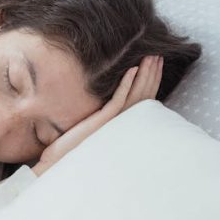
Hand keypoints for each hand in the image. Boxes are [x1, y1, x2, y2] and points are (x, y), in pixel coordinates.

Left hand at [31, 55, 162, 176]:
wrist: (60, 164)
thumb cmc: (73, 150)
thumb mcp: (94, 129)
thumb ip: (104, 118)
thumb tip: (108, 105)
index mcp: (123, 125)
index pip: (143, 99)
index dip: (151, 81)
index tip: (156, 64)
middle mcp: (124, 123)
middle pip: (144, 94)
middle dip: (152, 74)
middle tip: (159, 55)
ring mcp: (115, 122)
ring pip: (136, 94)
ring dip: (145, 74)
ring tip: (152, 57)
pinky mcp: (104, 120)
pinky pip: (118, 99)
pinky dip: (126, 84)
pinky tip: (132, 70)